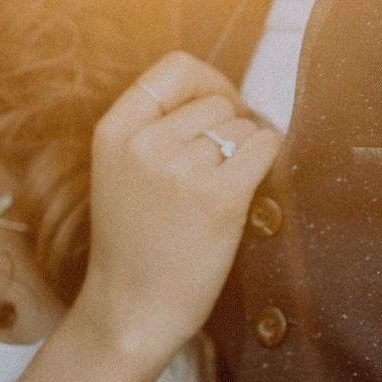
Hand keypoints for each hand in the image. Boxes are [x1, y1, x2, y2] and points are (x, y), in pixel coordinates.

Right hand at [76, 51, 279, 364]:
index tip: (217, 109)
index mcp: (114, 132)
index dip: (207, 82)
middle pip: (216, 101)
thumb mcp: (118, 175)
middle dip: (230, 127)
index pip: (174, 68)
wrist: (130, 313)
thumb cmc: (132, 248)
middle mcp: (144, 144)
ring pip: (243, 126)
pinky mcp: (219, 198)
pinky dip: (267, 164)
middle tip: (222, 168)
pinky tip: (248, 191)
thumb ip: (152, 131)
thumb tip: (220, 97)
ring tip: (223, 191)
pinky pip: (264, 148)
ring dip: (246, 153)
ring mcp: (180, 171)